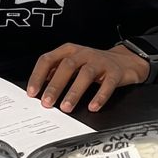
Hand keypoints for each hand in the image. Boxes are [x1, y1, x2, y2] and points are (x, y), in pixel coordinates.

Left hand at [27, 43, 149, 114]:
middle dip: (55, 85)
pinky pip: (108, 84)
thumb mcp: (74, 63)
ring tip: (66, 107)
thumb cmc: (94, 64)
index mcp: (69, 50)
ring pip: (86, 74)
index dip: (38, 75)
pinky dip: (99, 96)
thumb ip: (56, 72)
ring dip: (74, 92)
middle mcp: (84, 53)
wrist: (125, 61)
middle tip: (47, 102)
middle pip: (67, 66)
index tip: (32, 92)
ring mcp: (100, 61)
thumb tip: (38, 88)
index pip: (48, 59)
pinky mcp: (115, 72)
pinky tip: (93, 107)